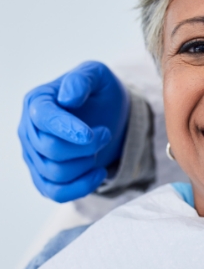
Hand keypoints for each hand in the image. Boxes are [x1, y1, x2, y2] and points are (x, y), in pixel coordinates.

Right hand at [18, 61, 129, 201]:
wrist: (109, 117)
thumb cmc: (100, 93)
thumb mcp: (97, 75)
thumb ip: (82, 79)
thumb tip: (67, 98)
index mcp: (37, 101)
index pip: (43, 118)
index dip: (66, 128)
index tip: (90, 135)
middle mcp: (28, 130)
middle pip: (50, 149)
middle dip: (86, 146)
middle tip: (105, 133)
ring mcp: (34, 156)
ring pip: (55, 173)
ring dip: (86, 163)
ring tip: (100, 148)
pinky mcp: (44, 177)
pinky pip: (56, 193)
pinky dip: (81, 187)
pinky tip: (100, 172)